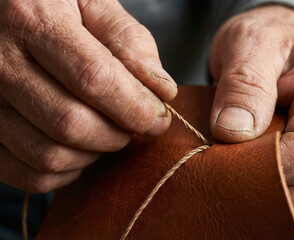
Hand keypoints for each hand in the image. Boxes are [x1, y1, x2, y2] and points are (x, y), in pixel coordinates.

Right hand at [0, 0, 176, 192]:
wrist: (7, 14)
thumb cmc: (54, 7)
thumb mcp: (94, 5)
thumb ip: (130, 43)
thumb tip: (161, 92)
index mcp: (33, 20)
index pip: (94, 79)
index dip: (135, 107)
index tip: (158, 117)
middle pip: (71, 124)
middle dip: (116, 134)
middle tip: (130, 124)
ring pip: (49, 155)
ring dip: (92, 154)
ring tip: (105, 131)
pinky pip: (28, 173)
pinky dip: (65, 171)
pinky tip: (79, 148)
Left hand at [209, 6, 293, 238]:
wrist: (273, 49)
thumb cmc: (266, 42)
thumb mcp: (251, 45)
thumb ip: (245, 84)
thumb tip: (233, 131)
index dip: (267, 168)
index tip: (227, 162)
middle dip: (264, 194)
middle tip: (223, 180)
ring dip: (265, 206)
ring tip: (232, 188)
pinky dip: (270, 209)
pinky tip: (245, 196)